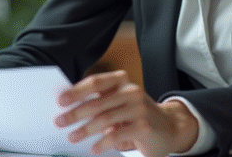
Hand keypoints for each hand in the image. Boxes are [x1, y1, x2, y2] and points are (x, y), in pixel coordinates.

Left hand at [53, 70, 198, 156]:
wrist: (171, 127)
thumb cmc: (138, 115)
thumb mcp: (120, 103)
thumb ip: (101, 102)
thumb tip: (70, 109)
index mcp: (122, 81)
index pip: (96, 82)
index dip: (77, 90)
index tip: (61, 100)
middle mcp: (131, 91)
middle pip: (98, 101)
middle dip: (76, 113)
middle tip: (60, 122)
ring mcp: (139, 108)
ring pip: (105, 118)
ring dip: (85, 130)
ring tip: (73, 137)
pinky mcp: (144, 126)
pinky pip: (117, 134)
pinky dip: (103, 143)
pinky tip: (94, 149)